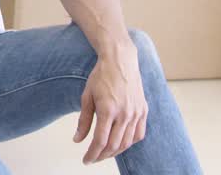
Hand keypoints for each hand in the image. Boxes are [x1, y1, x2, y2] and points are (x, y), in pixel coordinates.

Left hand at [73, 42, 147, 163]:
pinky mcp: (143, 110)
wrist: (120, 60)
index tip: (86, 160)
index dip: (92, 154)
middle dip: (102, 156)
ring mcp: (136, 112)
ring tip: (104, 153)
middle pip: (114, 145)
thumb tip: (77, 140)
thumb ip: (83, 120)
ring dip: (115, 152)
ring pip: (127, 142)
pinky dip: (129, 143)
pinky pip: (139, 134)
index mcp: (108, 110)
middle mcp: (124, 113)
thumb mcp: (87, 96)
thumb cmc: (101, 76)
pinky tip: (120, 143)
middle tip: (93, 158)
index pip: (100, 141)